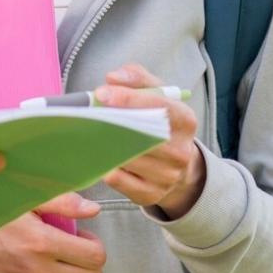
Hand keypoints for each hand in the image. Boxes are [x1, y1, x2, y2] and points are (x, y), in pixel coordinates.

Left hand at [94, 64, 204, 217]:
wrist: (178, 165)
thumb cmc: (161, 122)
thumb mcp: (157, 95)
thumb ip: (137, 78)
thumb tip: (113, 78)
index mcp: (185, 120)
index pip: (159, 107)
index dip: (129, 99)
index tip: (101, 93)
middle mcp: (181, 151)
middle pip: (142, 135)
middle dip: (112, 122)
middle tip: (87, 113)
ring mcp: (168, 176)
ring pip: (128, 158)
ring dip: (104, 144)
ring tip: (87, 131)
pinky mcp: (151, 194)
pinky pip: (120, 180)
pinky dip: (106, 166)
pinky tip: (97, 154)